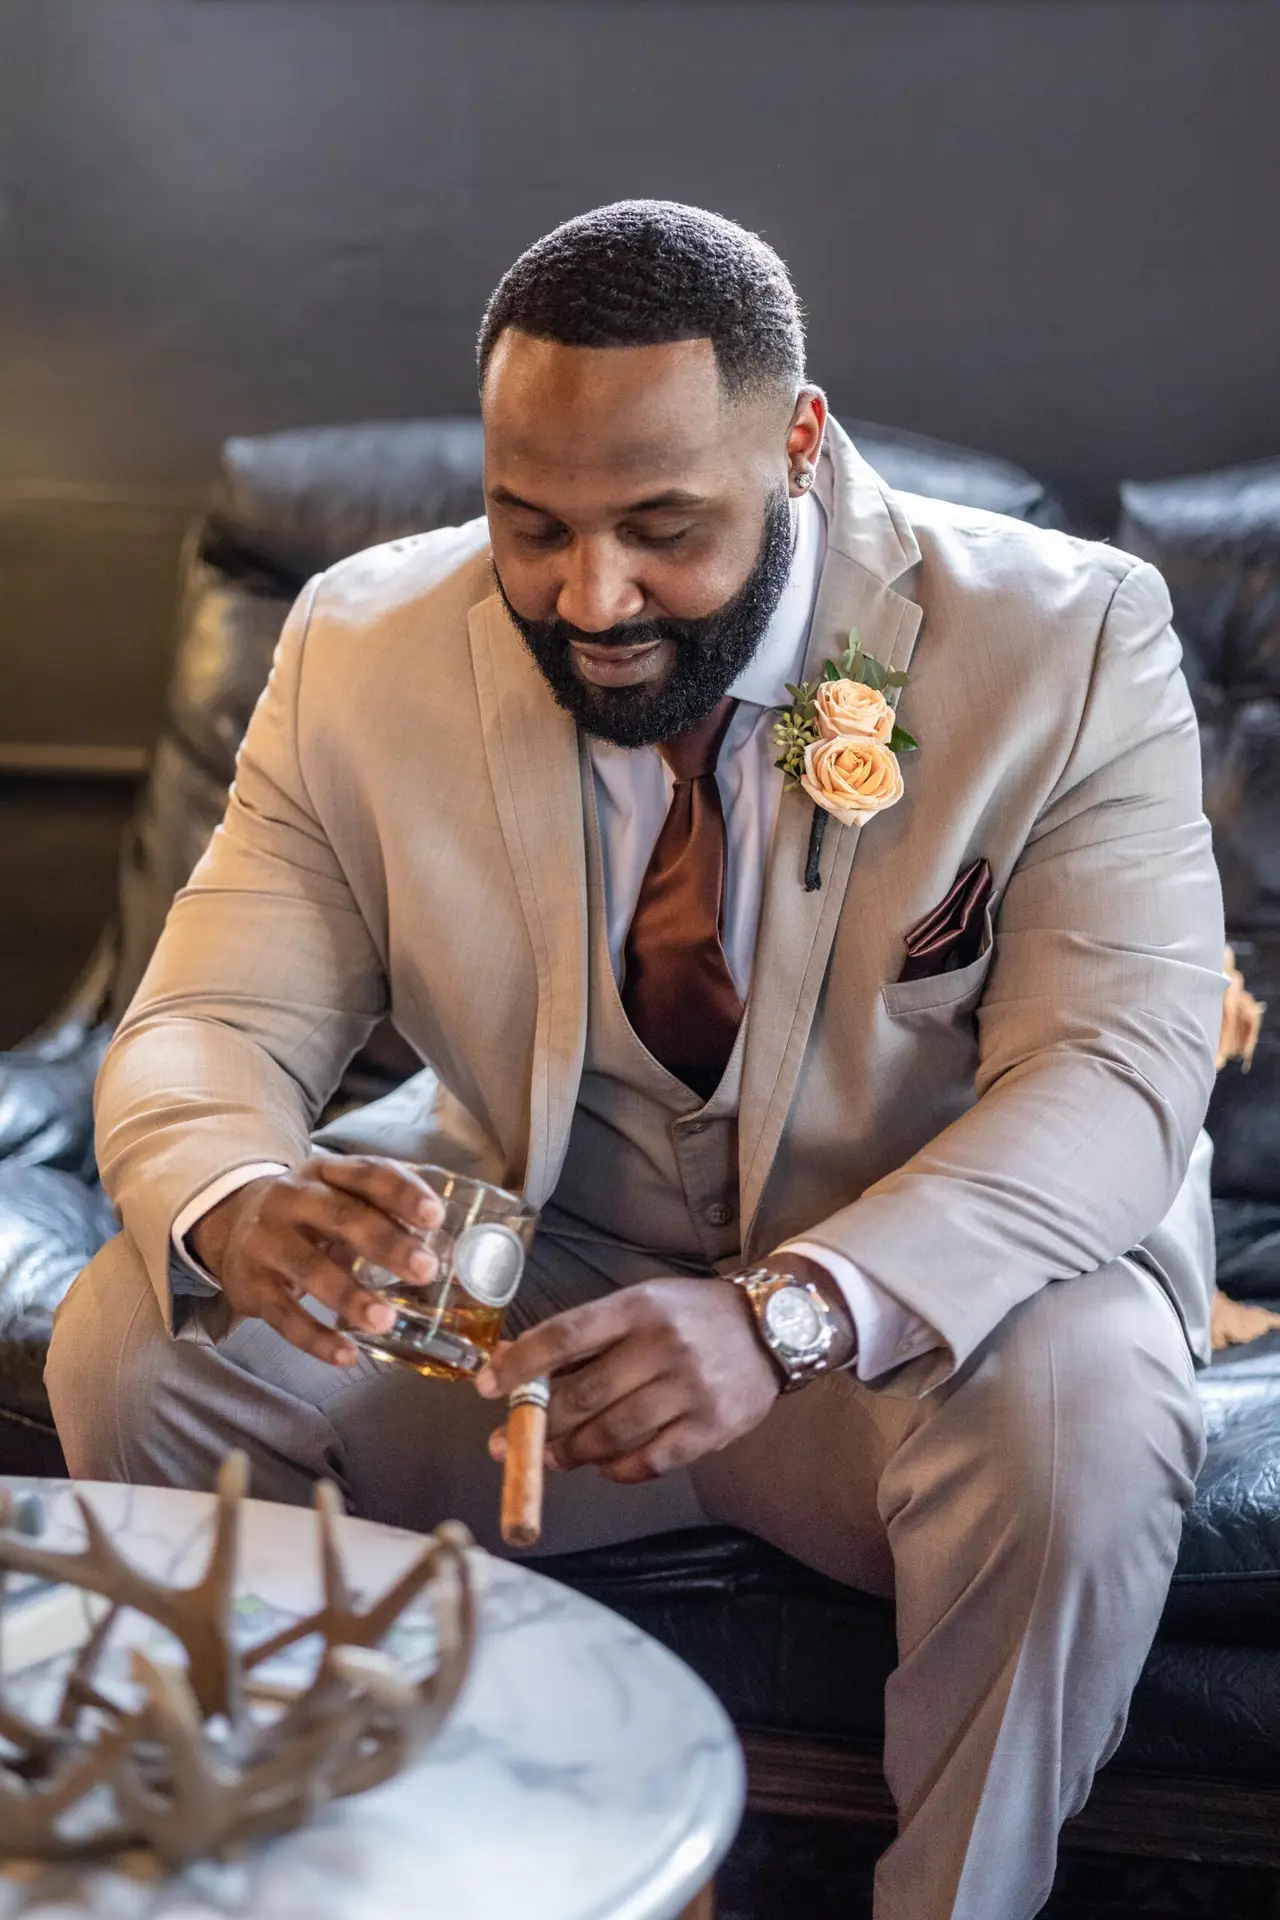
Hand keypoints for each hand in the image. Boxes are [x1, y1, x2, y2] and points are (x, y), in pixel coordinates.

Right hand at [188, 1156, 444, 1366]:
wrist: (230, 1225)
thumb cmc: (309, 1211)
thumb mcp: (339, 1193)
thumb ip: (385, 1206)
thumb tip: (449, 1236)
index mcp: (324, 1172)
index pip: (367, 1173)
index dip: (402, 1193)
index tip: (435, 1216)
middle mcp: (292, 1199)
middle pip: (341, 1217)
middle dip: (386, 1243)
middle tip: (425, 1269)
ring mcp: (267, 1242)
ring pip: (309, 1268)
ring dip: (349, 1295)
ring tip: (386, 1320)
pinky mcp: (252, 1286)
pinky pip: (284, 1316)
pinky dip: (315, 1339)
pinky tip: (347, 1356)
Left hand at [476, 1278, 780, 1483]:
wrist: (775, 1326)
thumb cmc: (691, 1316)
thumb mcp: (640, 1305)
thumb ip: (584, 1334)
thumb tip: (514, 1360)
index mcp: (639, 1307)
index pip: (566, 1334)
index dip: (520, 1364)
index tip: (485, 1386)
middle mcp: (664, 1345)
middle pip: (584, 1394)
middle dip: (536, 1423)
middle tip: (505, 1442)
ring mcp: (691, 1389)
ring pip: (613, 1433)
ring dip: (572, 1452)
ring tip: (553, 1456)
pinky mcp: (712, 1427)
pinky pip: (651, 1461)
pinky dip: (617, 1470)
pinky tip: (602, 1465)